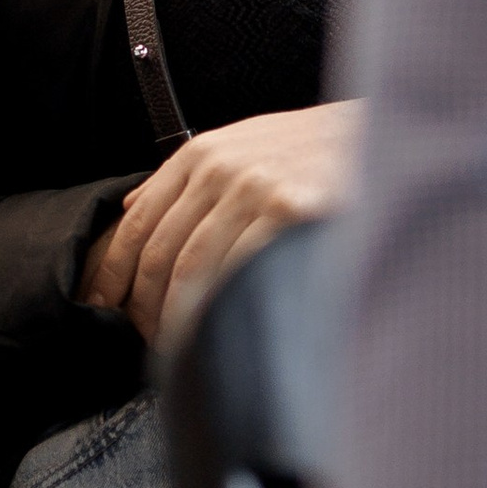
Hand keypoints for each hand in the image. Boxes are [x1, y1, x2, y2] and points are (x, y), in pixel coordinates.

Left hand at [77, 101, 358, 349]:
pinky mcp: (288, 213)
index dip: (115, 272)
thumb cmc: (312, 150)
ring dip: (175, 319)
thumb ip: (191, 175)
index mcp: (203, 153)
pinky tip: (216, 334)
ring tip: (173, 350)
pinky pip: (237, 275)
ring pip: (192, 271)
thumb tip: (132, 208)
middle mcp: (222, 168)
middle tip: (142, 340)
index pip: (137, 221)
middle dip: (142, 306)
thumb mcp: (245, 144)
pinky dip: (219, 311)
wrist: (382, 137)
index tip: (104, 305)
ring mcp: (255, 190)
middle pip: (159, 253)